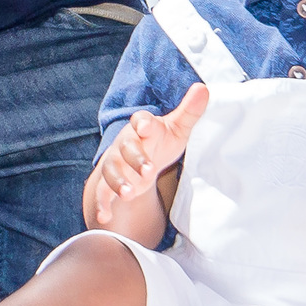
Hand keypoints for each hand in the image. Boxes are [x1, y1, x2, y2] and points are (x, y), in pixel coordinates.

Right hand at [92, 86, 208, 226]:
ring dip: (118, 181)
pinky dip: (102, 203)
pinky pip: (102, 191)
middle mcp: (126, 143)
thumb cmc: (159, 141)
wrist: (137, 160)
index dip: (144, 123)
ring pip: (111, 170)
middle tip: (149, 171)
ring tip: (128, 194)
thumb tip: (203, 88)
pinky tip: (105, 216)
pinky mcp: (111, 182)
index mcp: (143, 127)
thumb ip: (190, 111)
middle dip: (135, 159)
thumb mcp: (177, 128)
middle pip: (126, 148)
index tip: (147, 126)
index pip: (141, 121)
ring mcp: (116, 164)